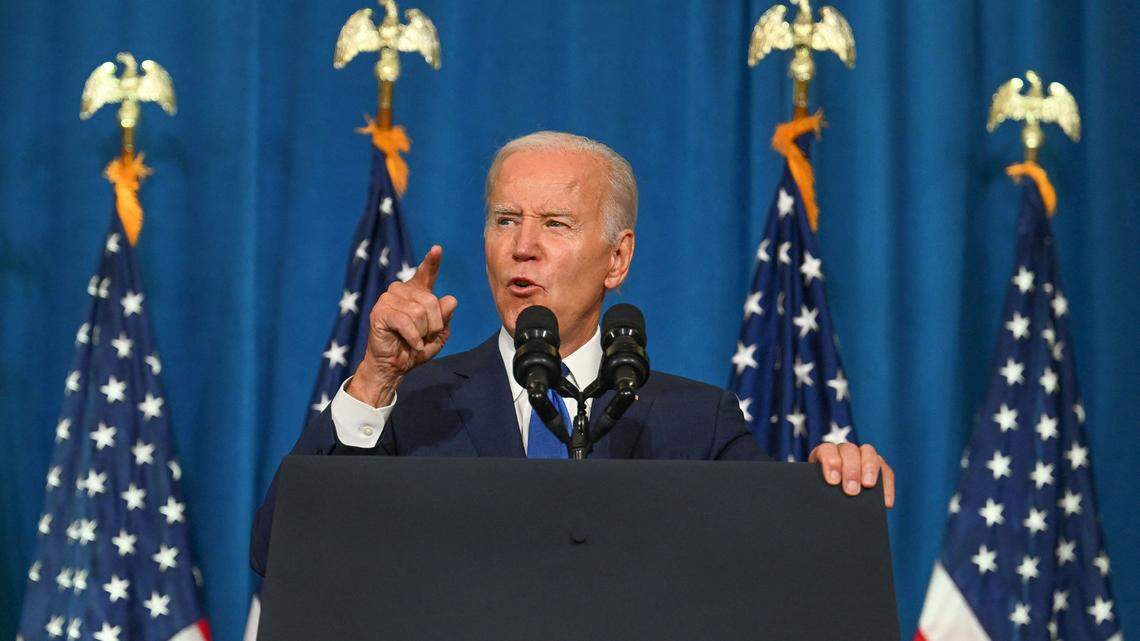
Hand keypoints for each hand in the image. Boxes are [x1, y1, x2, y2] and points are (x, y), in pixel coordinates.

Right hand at [347, 245, 457, 406]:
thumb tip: (450, 300)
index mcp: (417, 293)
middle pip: (431, 301)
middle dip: (434, 325)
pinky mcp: (379, 312)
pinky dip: (413, 337)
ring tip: (414, 340)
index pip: (426, 274)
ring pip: (419, 312)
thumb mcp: (439, 334)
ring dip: (422, 332)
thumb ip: (445, 317)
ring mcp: (388, 299)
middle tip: (424, 337)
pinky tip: (411, 344)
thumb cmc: (416, 349)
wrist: (395, 367)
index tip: (437, 249)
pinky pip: (405, 321)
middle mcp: (401, 291)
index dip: (432, 262)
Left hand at [808, 442, 894, 507]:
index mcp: (824, 455)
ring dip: (869, 469)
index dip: (831, 462)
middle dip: (851, 470)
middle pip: (849, 451)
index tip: (833, 481)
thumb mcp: (817, 493)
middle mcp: (844, 451)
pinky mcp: (878, 468)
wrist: (833, 505)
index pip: (827, 450)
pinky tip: (886, 502)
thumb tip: (817, 498)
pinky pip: (886, 471)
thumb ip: (818, 492)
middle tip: (851, 490)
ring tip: (869, 486)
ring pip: (869, 453)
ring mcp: (862, 456)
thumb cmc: (822, 498)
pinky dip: (886, 485)